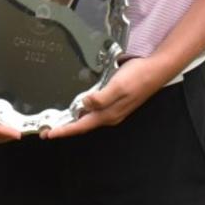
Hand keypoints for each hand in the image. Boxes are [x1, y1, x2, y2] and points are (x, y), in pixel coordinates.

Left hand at [41, 57, 165, 139]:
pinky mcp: (117, 102)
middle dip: (66, 128)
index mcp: (109, 113)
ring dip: (74, 121)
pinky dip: (84, 112)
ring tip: (59, 121)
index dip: (65, 131)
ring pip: (90, 119)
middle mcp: (111, 115)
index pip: (82, 125)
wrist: (156, 70)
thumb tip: (84, 104)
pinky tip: (79, 107)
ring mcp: (115, 109)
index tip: (49, 134)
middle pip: (84, 125)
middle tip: (48, 130)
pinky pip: (96, 111)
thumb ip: (101, 97)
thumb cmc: (138, 76)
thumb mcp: (118, 85)